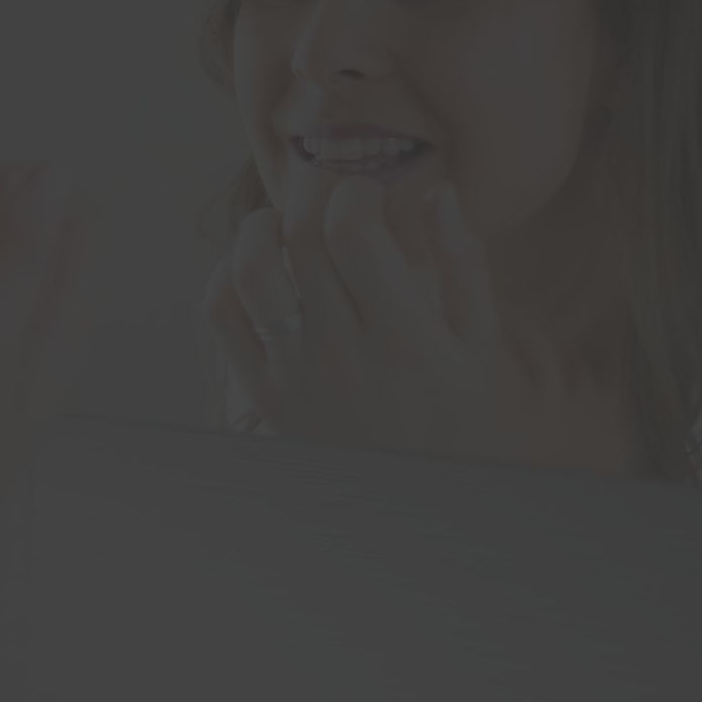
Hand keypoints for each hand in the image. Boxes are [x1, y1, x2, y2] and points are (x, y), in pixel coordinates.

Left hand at [205, 173, 558, 462]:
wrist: (417, 511)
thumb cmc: (458, 419)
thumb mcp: (480, 347)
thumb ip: (464, 266)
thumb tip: (438, 193)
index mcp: (404, 338)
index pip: (353, 234)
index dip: (355, 193)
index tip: (370, 196)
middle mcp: (343, 354)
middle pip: (301, 238)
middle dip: (312, 191)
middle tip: (329, 191)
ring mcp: (295, 375)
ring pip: (251, 271)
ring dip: (259, 227)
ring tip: (285, 224)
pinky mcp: (263, 394)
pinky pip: (221, 318)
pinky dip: (226, 276)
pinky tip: (259, 268)